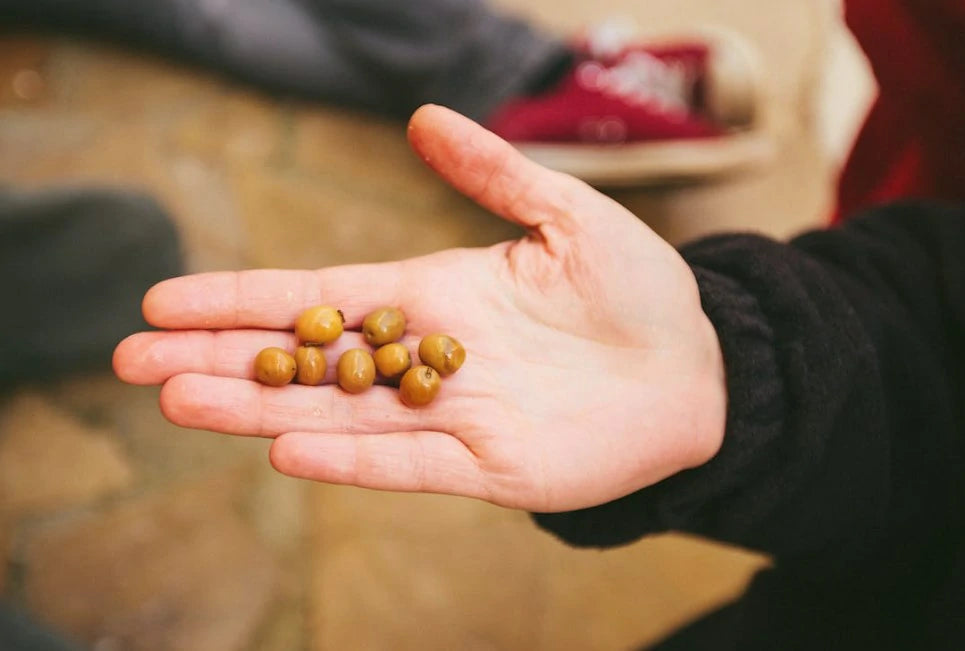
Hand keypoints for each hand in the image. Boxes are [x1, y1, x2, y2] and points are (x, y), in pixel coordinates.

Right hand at [113, 105, 725, 511]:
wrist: (697, 367)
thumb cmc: (639, 290)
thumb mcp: (567, 215)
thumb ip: (495, 172)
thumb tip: (421, 119)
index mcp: (434, 297)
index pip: (318, 299)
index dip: (243, 300)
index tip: (167, 302)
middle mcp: (425, 359)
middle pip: (305, 363)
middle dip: (221, 360)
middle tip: (133, 363)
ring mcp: (453, 416)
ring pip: (339, 416)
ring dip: (259, 411)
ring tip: (180, 402)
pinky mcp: (491, 468)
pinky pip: (409, 464)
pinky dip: (351, 460)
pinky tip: (286, 451)